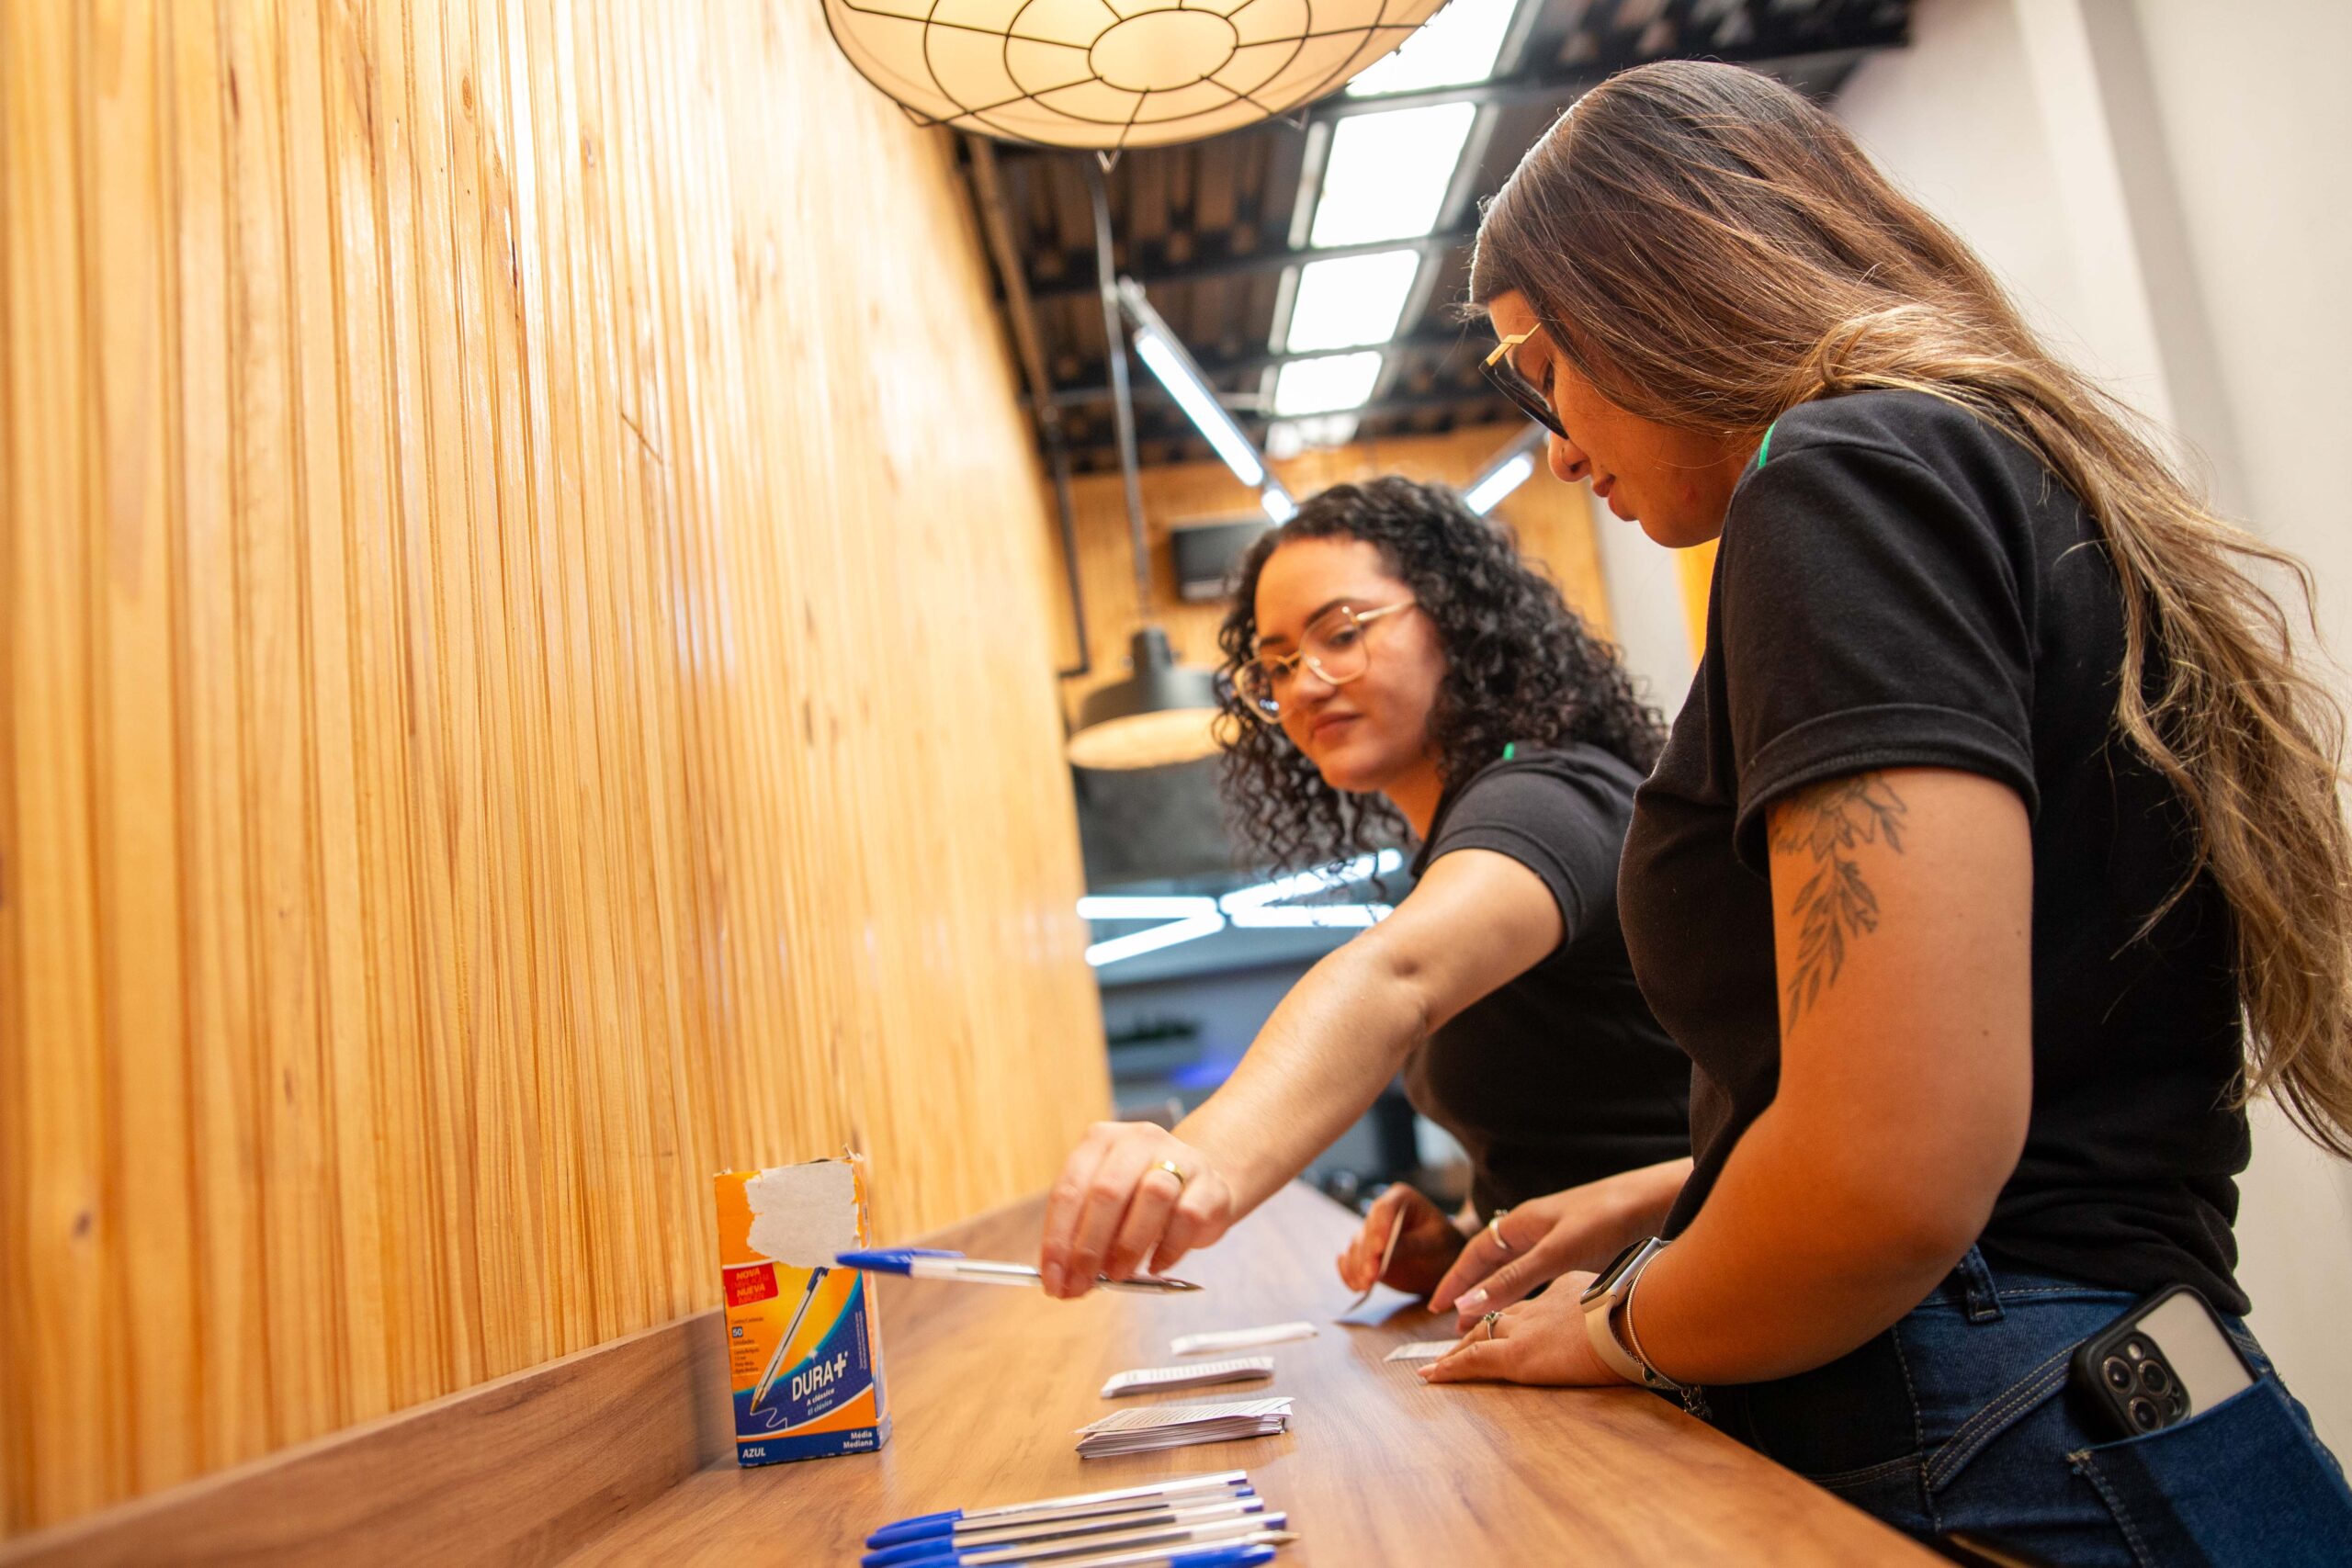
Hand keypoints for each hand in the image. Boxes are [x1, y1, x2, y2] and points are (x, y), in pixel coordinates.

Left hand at [1039, 1122, 1235, 1298]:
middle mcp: (1138, 1140)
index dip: (1057, 1239)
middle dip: (1088, 1247)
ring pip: (1152, 1196)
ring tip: (1117, 1274)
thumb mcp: (1106, 1206)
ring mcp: (1178, 1157)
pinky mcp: (1209, 1184)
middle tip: (1081, 1284)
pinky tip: (1155, 1266)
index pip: (1069, 1189)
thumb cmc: (1140, 1198)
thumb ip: (1083, 1235)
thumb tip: (1063, 1280)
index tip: (1053, 1280)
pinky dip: (1168, 1249)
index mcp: (1100, 1141)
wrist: (1201, 1181)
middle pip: (1107, 1192)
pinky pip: (1187, 1216)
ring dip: (1128, 1244)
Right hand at [1335, 1184, 1467, 1298]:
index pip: (1384, 1209)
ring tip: (1365, 1286)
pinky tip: (1356, 1286)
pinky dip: (1350, 1273)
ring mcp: (1371, 1234)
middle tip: (1371, 1274)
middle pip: (1367, 1230)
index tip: (1379, 1248)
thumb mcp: (1436, 1242)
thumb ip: (1411, 1244)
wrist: (1443, 1260)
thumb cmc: (1445, 1245)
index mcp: (1401, 1198)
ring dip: (1358, 1267)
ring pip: (1357, 1247)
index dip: (1379, 1228)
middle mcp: (1381, 1213)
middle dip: (1367, 1254)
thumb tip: (1383, 1253)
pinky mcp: (1365, 1255)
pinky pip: (1351, 1261)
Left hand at [1419, 1271, 1627, 1386]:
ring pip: (1481, 1334)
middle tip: (1464, 1337)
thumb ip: (1628, 1316)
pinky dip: (1450, 1368)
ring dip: (1459, 1348)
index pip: (1539, 1303)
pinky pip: (1473, 1361)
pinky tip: (1431, 1375)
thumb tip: (1646, 1332)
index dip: (1525, 1315)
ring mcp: (1527, 1329)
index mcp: (1571, 1290)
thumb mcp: (1636, 1308)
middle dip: (1482, 1325)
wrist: (1639, 1319)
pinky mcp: (1518, 1355)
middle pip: (1504, 1315)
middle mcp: (1542, 1304)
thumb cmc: (1651, 1318)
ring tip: (1442, 1360)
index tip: (1523, 1324)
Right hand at [1430, 1161, 1685, 1329]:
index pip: (1475, 1253)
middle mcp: (1536, 1229)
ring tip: (1485, 1318)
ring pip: (1516, 1268)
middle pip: (1492, 1261)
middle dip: (1470, 1288)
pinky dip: (1528, 1292)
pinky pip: (1541, 1273)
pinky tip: (1534, 1306)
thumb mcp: (1557, 1252)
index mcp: (1523, 1222)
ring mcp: (1559, 1238)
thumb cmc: (1609, 1218)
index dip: (1454, 1280)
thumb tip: (1467, 1303)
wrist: (1661, 1201)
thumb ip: (1514, 1278)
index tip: (1435, 1306)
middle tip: (1453, 1321)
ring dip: (1498, 1292)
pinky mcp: (1583, 1249)